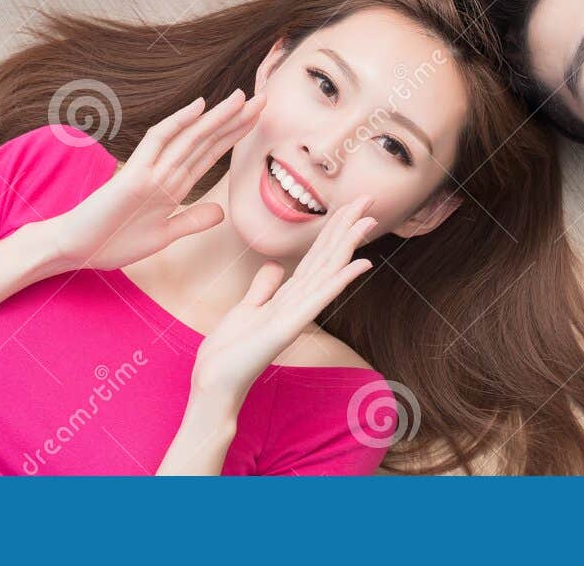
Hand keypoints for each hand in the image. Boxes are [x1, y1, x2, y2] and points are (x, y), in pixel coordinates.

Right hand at [47, 92, 260, 271]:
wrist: (75, 249)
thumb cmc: (112, 240)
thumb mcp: (164, 236)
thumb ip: (191, 221)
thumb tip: (222, 212)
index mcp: (173, 186)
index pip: (210, 154)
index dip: (235, 135)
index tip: (257, 118)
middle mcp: (165, 173)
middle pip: (207, 141)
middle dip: (236, 120)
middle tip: (265, 98)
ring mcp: (150, 172)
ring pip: (190, 138)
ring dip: (217, 118)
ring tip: (243, 98)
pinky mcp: (134, 177)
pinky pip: (158, 143)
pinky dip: (178, 123)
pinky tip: (198, 107)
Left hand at [188, 195, 375, 403]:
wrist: (214, 384)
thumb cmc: (230, 353)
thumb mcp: (246, 310)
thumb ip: (263, 288)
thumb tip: (275, 268)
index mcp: (288, 297)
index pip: (316, 257)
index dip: (332, 230)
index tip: (349, 205)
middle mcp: (298, 304)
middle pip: (327, 258)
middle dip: (346, 227)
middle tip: (369, 199)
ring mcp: (295, 315)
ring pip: (327, 271)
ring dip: (348, 245)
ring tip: (368, 220)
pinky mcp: (286, 327)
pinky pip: (317, 298)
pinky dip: (340, 279)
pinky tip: (360, 263)